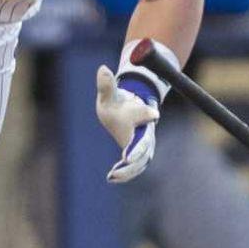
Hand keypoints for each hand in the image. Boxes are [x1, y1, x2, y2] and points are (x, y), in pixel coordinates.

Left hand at [95, 39, 174, 184]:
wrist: (127, 109)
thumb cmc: (117, 102)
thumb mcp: (109, 93)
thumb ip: (107, 84)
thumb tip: (102, 69)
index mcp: (140, 117)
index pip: (143, 122)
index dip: (142, 128)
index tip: (138, 138)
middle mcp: (145, 133)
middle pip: (146, 148)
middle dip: (138, 155)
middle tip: (126, 162)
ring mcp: (144, 145)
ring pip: (142, 161)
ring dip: (130, 170)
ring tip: (113, 176)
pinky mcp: (139, 154)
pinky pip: (135, 167)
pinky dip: (126, 173)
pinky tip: (111, 178)